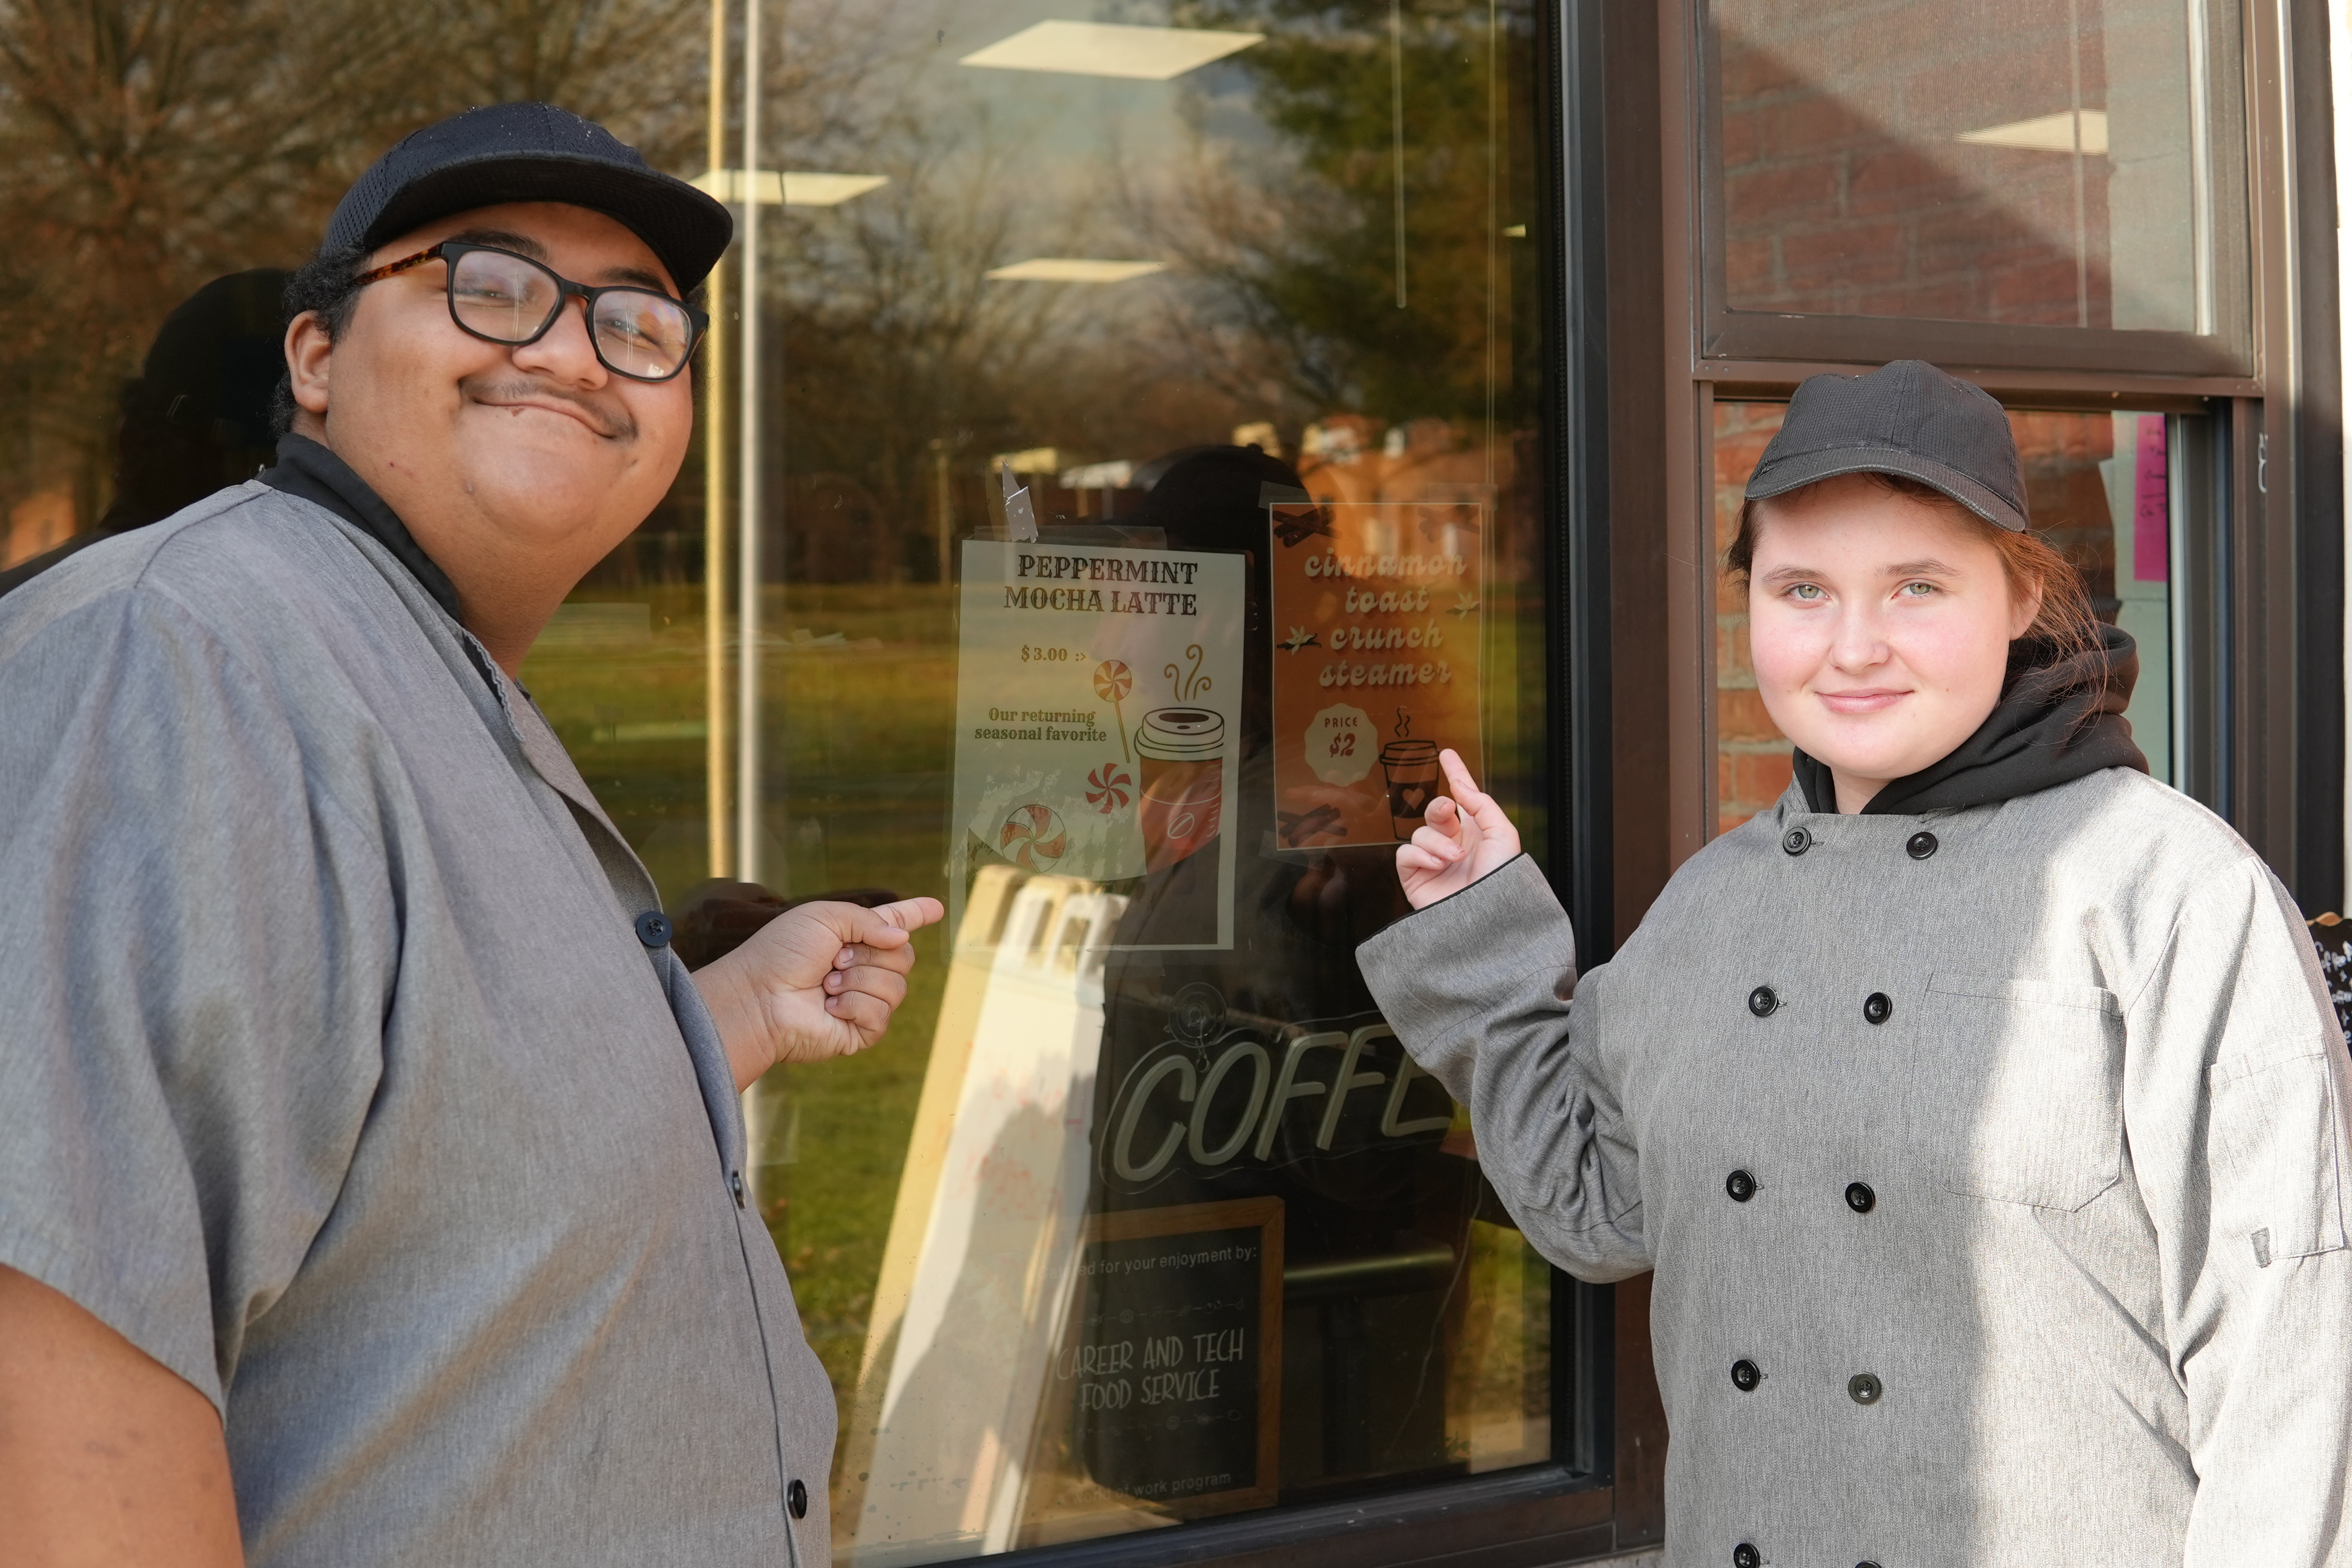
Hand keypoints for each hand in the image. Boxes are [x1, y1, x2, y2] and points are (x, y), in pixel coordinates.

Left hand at [692, 897, 944, 1089]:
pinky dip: (855, 1006)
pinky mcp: (861, 1030)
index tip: (936, 908)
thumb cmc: (782, 953)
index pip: (894, 924)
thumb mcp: (824, 917)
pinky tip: (830, 1008)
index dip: (916, 915)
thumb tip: (901, 941)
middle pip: (905, 957)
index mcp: (854, 937)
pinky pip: (882, 1014)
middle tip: (834, 959)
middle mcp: (863, 968)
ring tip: (827, 985)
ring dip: (859, 981)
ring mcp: (864, 1000)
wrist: (761, 997)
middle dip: (871, 954)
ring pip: (897, 986)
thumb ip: (869, 920)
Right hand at [1395, 749, 1520, 908]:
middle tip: (1449, 810)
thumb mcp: (1503, 835)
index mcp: (1478, 834)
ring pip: (1420, 831)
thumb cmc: (1501, 882)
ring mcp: (1433, 861)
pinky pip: (1406, 853)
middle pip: (1436, 811)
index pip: (1463, 798)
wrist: (1486, 919)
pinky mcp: (1415, 877)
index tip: (1447, 754)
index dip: (1456, 774)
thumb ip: (1482, 804)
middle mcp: (1454, 844)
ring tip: (1454, 857)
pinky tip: (1438, 865)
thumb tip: (1459, 784)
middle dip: (1440, 806)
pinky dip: (1421, 855)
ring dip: (1437, 841)